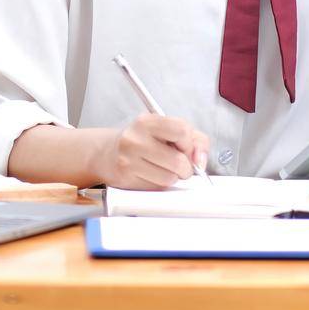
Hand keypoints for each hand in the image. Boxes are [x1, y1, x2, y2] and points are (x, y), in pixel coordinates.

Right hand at [95, 113, 211, 189]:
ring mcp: (128, 160)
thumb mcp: (169, 130)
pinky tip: (150, 174)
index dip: (189, 143)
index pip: (182, 130)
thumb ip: (195, 140)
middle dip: (185, 167)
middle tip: (178, 163)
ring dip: (172, 177)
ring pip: (169, 178)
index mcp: (147, 121)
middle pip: (178, 161)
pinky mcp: (126, 178)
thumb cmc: (144, 140)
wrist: (108, 152)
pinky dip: (159, 184)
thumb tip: (200, 160)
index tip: (184, 147)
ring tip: (162, 168)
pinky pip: (156, 188)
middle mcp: (135, 138)